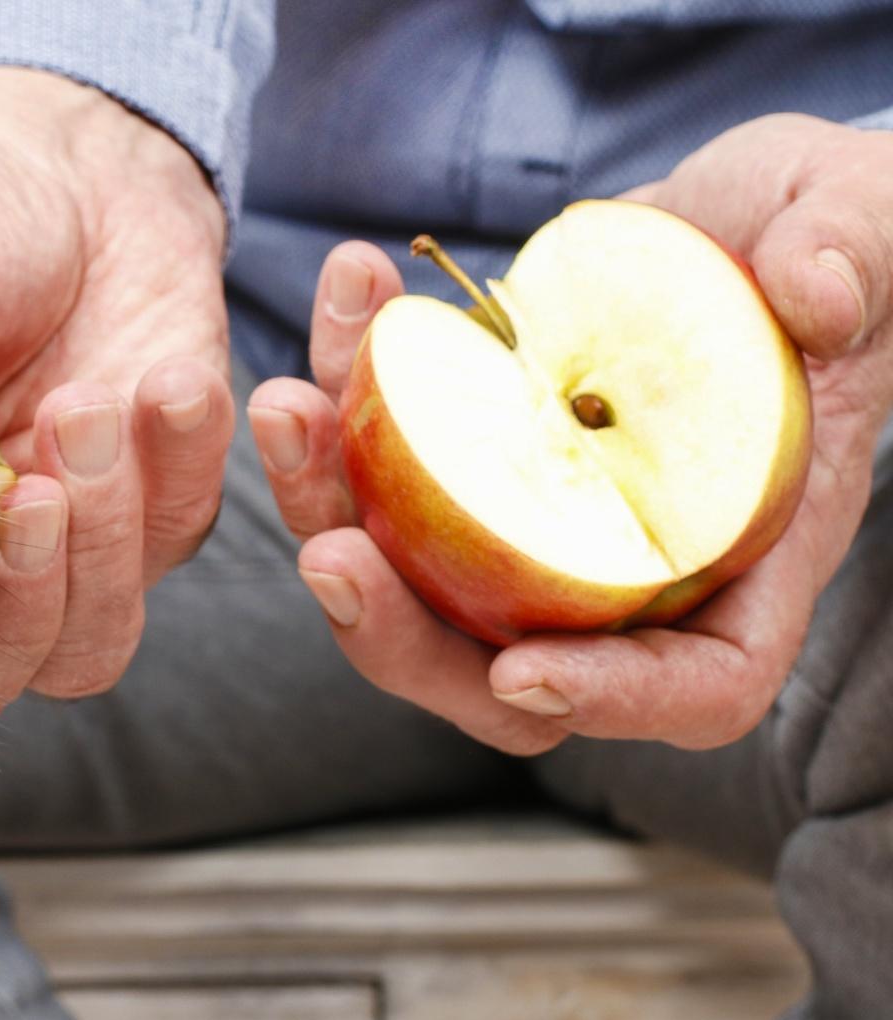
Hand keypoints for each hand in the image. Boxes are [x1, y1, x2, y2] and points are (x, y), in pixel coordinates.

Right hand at [0, 68, 235, 726]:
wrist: (74, 159)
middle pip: (2, 669)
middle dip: (23, 592)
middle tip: (35, 487)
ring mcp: (75, 544)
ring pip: (95, 637)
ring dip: (103, 535)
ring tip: (91, 403)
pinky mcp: (167, 500)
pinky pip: (184, 531)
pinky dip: (182, 464)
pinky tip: (168, 380)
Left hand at [248, 113, 892, 752]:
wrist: (743, 213)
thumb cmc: (833, 234)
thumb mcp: (868, 221)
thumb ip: (853, 255)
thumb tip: (816, 297)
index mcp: (746, 552)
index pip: (695, 685)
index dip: (611, 701)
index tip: (522, 673)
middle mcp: (624, 564)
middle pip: (500, 669)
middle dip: (400, 632)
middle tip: (330, 553)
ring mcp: (531, 519)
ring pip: (408, 575)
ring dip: (325, 500)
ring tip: (290, 408)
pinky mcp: (464, 457)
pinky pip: (379, 462)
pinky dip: (342, 392)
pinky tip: (348, 296)